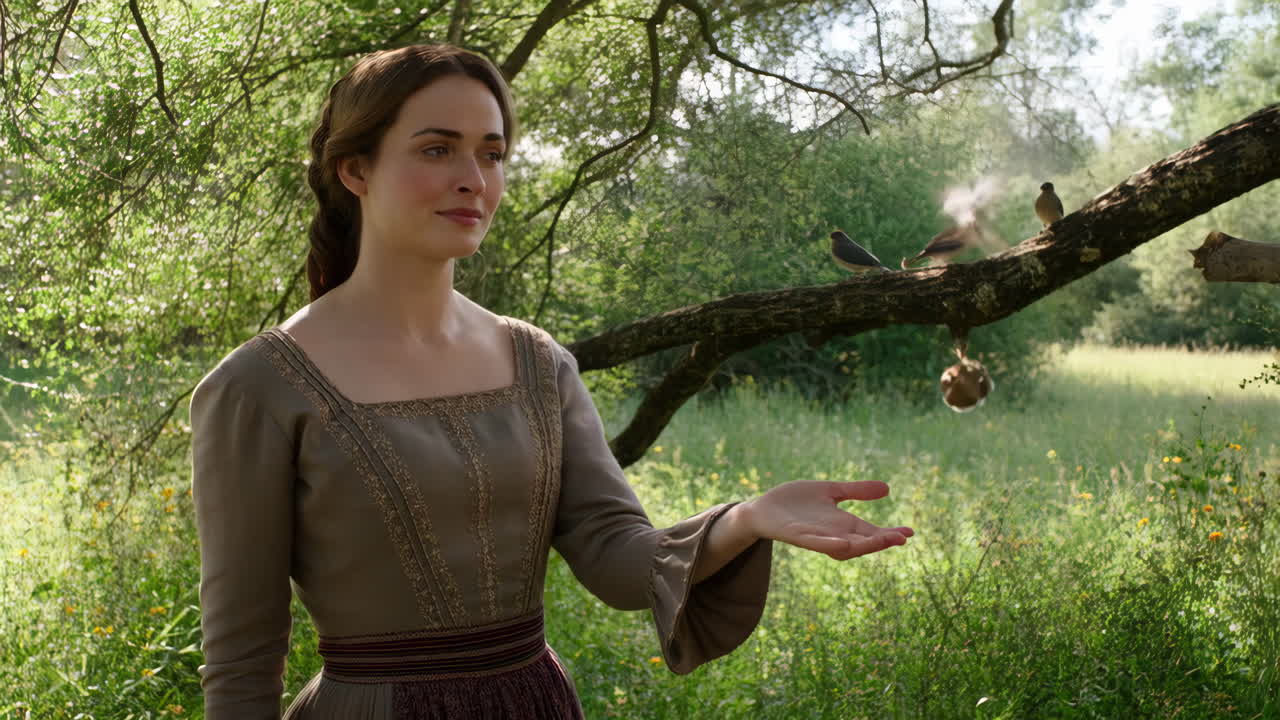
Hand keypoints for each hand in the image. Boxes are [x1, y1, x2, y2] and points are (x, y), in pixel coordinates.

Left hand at [740, 480, 912, 559]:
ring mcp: (815, 537)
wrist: (762, 508)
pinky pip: (815, 543)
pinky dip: (829, 543)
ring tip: (882, 540)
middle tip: (902, 538)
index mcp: (842, 524)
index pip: (871, 532)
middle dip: (882, 541)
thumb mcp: (830, 491)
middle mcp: (832, 534)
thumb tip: (887, 488)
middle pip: (862, 543)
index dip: (890, 534)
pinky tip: (843, 542)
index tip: (910, 532)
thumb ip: (856, 491)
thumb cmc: (794, 501)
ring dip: (862, 545)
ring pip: (842, 547)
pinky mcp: (797, 536)